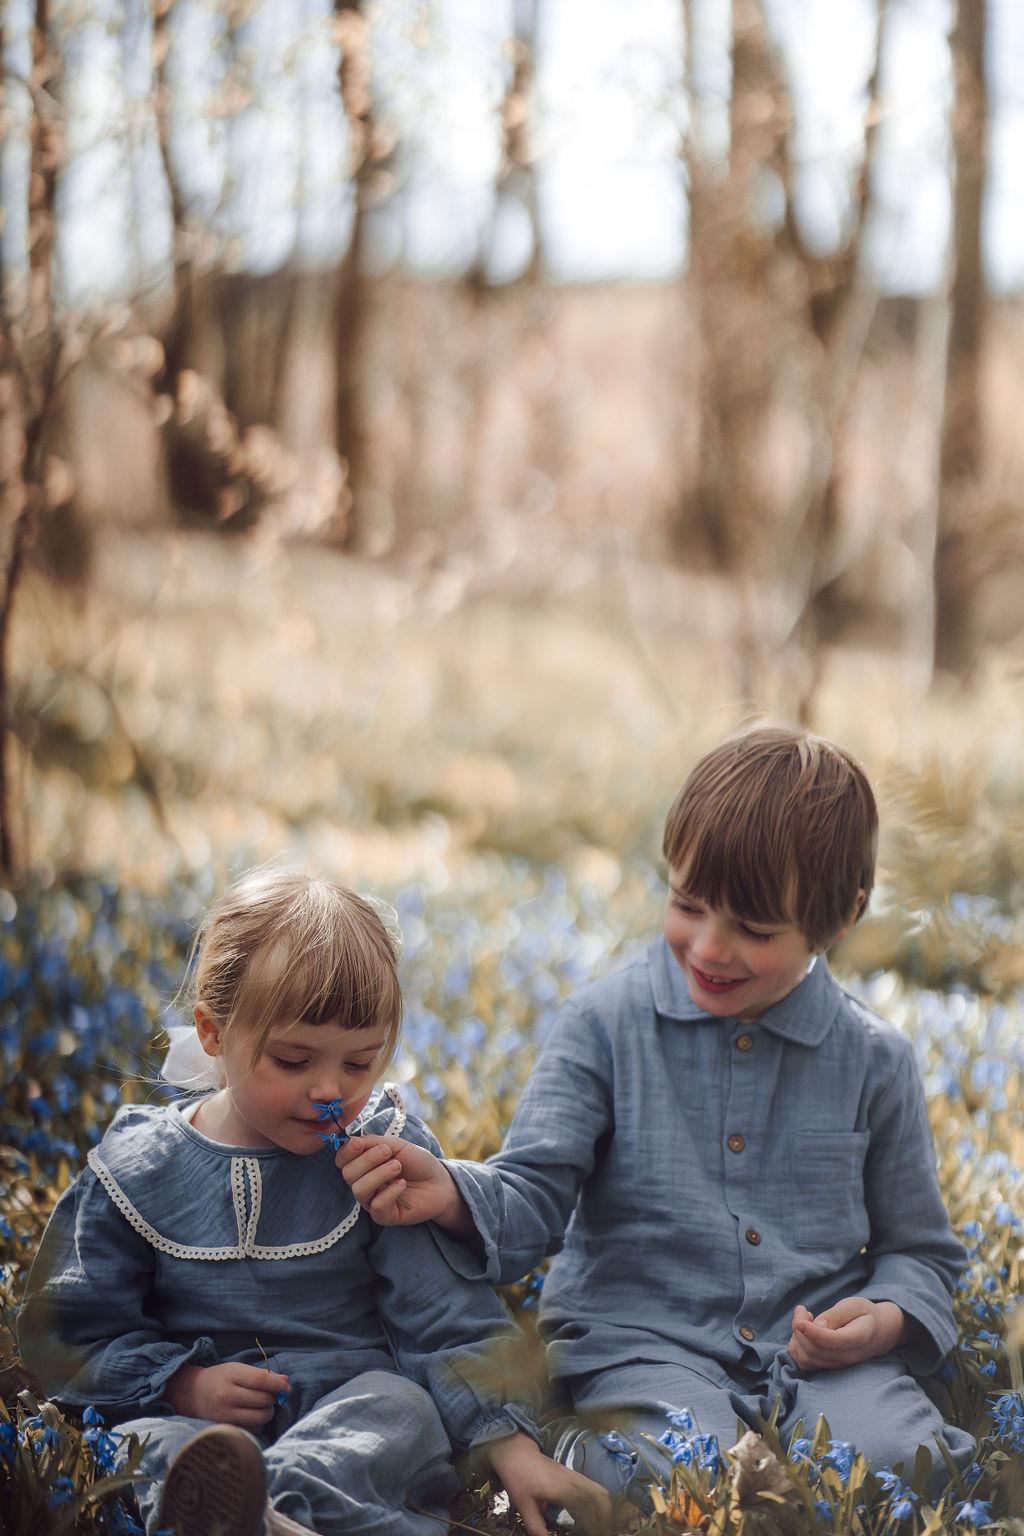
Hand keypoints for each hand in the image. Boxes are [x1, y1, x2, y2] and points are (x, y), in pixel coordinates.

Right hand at [165, 1362, 288, 1427]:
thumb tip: (286, 1382)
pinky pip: (253, 1429)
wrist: (194, 1394)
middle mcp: (227, 1396)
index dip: (277, 1384)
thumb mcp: (239, 1369)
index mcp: (231, 1376)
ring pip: (260, 1417)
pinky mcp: (226, 1429)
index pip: (260, 1380)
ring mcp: (225, 1415)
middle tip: (270, 1395)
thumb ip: (262, 1375)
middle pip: (263, 1400)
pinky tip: (252, 1415)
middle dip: (273, 1398)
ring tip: (261, 1405)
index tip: (286, 1387)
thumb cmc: (221, 1378)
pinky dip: (258, 1423)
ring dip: (268, 1412)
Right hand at [336, 1135, 473, 1236]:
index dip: (347, 1152)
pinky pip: (376, 1206)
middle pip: (348, 1174)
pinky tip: (402, 1184)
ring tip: (398, 1166)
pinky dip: (389, 1192)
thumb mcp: (397, 1145)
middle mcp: (364, 1183)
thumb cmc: (418, 1162)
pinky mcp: (384, 1216)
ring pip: (359, 1190)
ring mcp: (372, 1200)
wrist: (439, 1182)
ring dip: (379, 1174)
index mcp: (364, 1164)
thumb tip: (352, 1141)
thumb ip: (374, 1143)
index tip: (361, 1144)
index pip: (342, 1160)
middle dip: (368, 1159)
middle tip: (389, 1153)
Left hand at [486, 1431, 613, 1535]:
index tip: (592, 1535)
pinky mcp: (575, 1475)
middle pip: (601, 1497)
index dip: (593, 1525)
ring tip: (604, 1528)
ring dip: (606, 1511)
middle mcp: (573, 1480)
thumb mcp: (524, 1506)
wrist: (516, 1452)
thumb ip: (537, 1527)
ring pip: (600, 1491)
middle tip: (605, 1533)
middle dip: (607, 1519)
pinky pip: (595, 1489)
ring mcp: (576, 1476)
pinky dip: (601, 1504)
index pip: (587, 1507)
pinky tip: (596, 1516)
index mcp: (562, 1488)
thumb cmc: (518, 1477)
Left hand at [788, 1297, 906, 1370]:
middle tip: (802, 1309)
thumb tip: (815, 1326)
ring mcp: (837, 1365)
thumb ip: (835, 1315)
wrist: (878, 1333)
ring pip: (805, 1358)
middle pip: (814, 1350)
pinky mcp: (827, 1366)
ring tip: (805, 1319)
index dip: (813, 1332)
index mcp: (859, 1339)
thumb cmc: (864, 1315)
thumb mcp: (854, 1305)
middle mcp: (847, 1357)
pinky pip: (803, 1363)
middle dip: (799, 1328)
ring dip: (797, 1337)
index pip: (832, 1341)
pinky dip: (796, 1347)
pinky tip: (803, 1332)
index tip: (799, 1321)